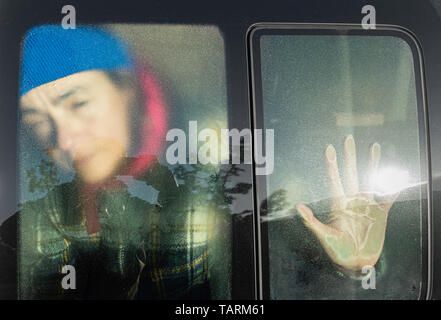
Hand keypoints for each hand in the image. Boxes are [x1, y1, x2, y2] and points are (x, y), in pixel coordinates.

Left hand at [296, 136, 398, 272]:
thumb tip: (297, 206)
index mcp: (338, 204)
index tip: (328, 149)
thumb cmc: (337, 250)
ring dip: (372, 163)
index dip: (332, 164)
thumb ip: (311, 222)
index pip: (334, 179)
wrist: (356, 262)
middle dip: (349, 156)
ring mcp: (366, 205)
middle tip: (347, 139)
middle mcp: (352, 200)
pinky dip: (393, 187)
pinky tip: (397, 175)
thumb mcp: (323, 236)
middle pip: (351, 173)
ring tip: (373, 147)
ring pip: (369, 179)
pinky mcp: (380, 213)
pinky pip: (388, 197)